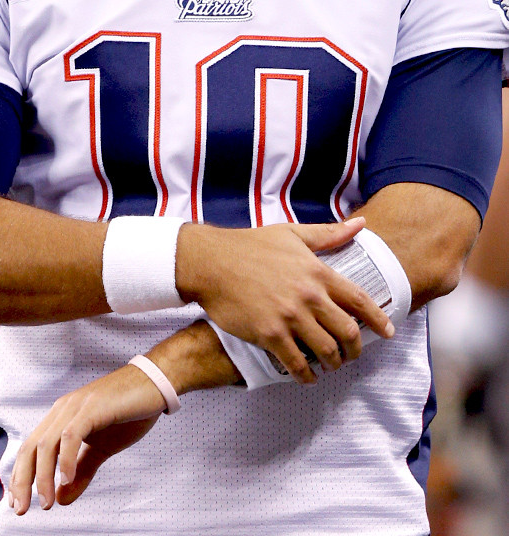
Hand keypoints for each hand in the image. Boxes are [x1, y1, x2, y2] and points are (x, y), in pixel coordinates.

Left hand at [9, 364, 164, 514]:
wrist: (155, 384)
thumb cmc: (129, 411)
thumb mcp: (102, 448)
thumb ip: (82, 471)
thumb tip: (61, 499)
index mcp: (61, 417)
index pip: (31, 448)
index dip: (21, 476)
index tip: (18, 503)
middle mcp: (63, 410)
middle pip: (31, 447)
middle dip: (23, 480)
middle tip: (23, 509)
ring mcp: (76, 406)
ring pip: (47, 444)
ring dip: (43, 476)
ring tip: (47, 502)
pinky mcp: (92, 407)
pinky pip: (71, 436)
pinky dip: (65, 459)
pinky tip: (67, 479)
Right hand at [176, 217, 394, 382]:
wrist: (212, 261)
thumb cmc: (251, 245)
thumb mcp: (292, 233)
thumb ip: (329, 234)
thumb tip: (361, 224)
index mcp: (317, 272)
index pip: (359, 300)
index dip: (378, 319)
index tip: (388, 332)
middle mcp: (308, 296)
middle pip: (347, 331)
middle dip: (355, 348)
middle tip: (353, 354)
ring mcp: (289, 317)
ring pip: (325, 351)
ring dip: (333, 363)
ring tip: (330, 365)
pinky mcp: (269, 334)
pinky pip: (296, 363)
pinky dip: (306, 375)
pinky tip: (306, 377)